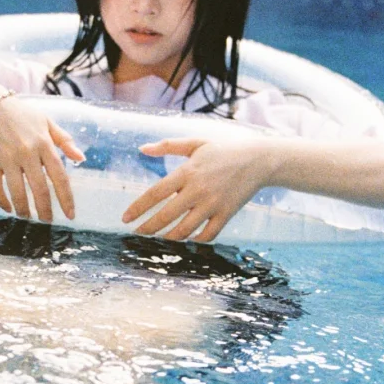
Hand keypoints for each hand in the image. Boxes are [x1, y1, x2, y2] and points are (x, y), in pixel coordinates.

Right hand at [0, 95, 83, 221]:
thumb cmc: (22, 115)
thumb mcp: (47, 122)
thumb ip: (65, 141)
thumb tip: (81, 159)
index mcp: (44, 143)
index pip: (59, 177)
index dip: (66, 199)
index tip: (70, 215)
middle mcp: (27, 152)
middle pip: (40, 189)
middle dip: (45, 211)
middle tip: (48, 221)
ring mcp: (7, 157)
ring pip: (18, 192)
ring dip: (24, 210)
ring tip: (27, 217)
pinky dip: (2, 202)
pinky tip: (8, 209)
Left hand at [122, 135, 273, 241]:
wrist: (258, 160)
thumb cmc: (223, 150)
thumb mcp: (195, 143)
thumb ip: (167, 146)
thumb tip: (141, 149)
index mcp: (187, 172)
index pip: (156, 193)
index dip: (138, 207)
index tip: (125, 218)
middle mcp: (198, 190)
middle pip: (166, 216)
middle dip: (148, 228)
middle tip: (137, 233)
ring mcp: (213, 204)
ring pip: (185, 230)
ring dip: (168, 237)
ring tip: (160, 237)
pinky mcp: (226, 214)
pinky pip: (207, 234)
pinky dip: (195, 240)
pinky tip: (187, 238)